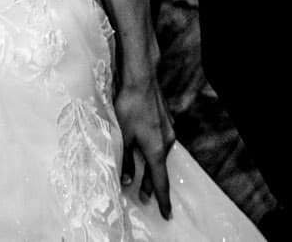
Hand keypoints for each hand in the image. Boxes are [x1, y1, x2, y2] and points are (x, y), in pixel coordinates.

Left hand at [113, 57, 172, 217]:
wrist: (141, 78)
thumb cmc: (130, 107)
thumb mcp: (123, 136)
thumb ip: (127, 160)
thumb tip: (128, 180)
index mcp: (157, 150)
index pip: (161, 181)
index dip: (163, 199)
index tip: (166, 214)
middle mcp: (167, 141)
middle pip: (160, 168)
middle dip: (151, 183)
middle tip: (144, 197)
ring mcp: (168, 129)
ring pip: (160, 154)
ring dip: (151, 165)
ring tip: (142, 175)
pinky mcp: (165, 119)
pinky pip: (161, 141)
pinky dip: (153, 150)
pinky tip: (144, 147)